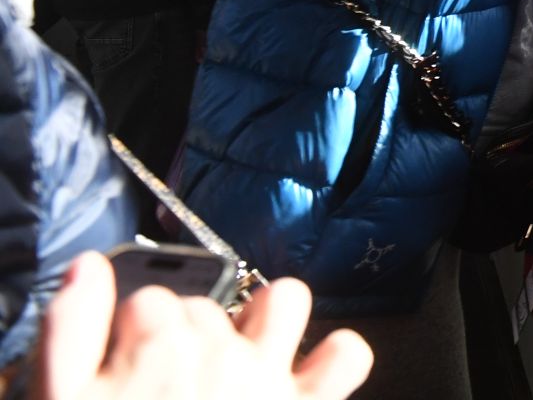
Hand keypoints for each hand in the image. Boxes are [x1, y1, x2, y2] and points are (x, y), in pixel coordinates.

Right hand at [36, 252, 371, 399]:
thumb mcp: (62, 398)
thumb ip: (70, 330)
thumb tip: (87, 269)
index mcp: (156, 343)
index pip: (148, 300)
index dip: (133, 334)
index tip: (121, 365)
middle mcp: (221, 349)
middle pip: (208, 308)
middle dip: (185, 338)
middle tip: (162, 386)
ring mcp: (268, 376)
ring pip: (284, 302)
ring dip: (264, 320)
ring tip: (236, 355)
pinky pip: (346, 356)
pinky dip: (333, 359)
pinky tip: (303, 377)